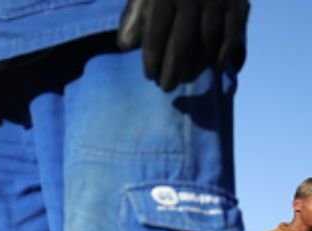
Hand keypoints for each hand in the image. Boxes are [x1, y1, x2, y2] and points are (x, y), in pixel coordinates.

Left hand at [117, 0, 249, 91]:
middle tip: (166, 87)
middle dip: (173, 68)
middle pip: (183, 41)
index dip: (153, 58)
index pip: (157, 33)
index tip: (150, 76)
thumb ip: (133, 16)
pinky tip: (216, 66)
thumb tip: (126, 46)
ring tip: (186, 78)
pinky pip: (234, 32)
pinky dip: (225, 51)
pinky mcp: (240, 1)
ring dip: (198, 64)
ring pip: (209, 39)